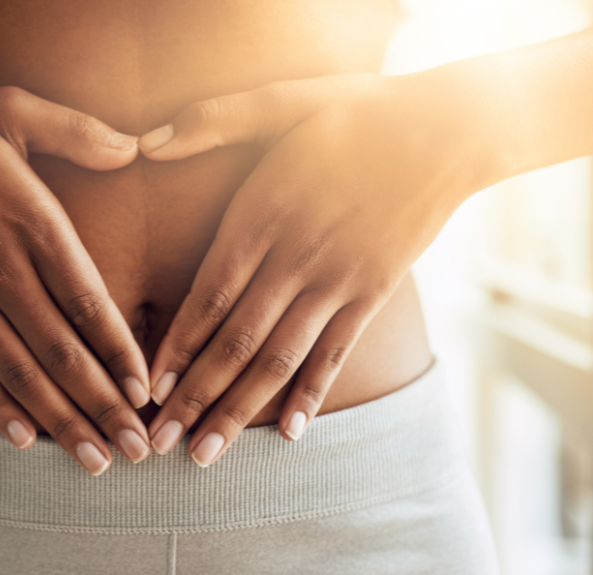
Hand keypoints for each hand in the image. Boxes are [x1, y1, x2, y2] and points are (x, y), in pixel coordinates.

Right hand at [0, 86, 152, 474]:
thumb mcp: (10, 109)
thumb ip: (78, 130)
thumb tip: (134, 146)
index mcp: (32, 222)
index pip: (89, 303)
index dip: (121, 353)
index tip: (147, 392)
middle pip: (62, 352)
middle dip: (104, 407)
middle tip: (137, 451)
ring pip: (20, 373)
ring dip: (61, 422)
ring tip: (95, 462)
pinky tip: (23, 440)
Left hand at [138, 73, 482, 464]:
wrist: (446, 131)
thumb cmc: (354, 116)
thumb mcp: (282, 101)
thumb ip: (214, 121)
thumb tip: (149, 142)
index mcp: (262, 215)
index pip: (207, 295)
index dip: (174, 346)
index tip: (146, 389)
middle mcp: (295, 257)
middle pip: (234, 341)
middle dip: (192, 396)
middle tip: (160, 442)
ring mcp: (337, 281)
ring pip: (279, 358)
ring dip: (239, 410)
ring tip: (207, 455)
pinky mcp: (373, 293)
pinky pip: (336, 353)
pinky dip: (311, 393)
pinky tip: (289, 434)